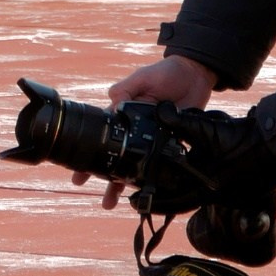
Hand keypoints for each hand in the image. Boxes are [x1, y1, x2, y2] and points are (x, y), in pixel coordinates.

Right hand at [73, 57, 218, 207]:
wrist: (196, 75)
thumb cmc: (166, 73)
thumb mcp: (144, 76)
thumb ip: (127, 88)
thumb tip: (112, 103)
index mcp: (125, 113)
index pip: (104, 135)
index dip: (91, 152)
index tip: (79, 170)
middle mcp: (137, 128)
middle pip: (118, 157)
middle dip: (106, 178)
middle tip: (98, 197)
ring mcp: (154, 136)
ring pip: (138, 164)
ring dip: (126, 183)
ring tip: (115, 202)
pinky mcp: (171, 140)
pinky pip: (161, 161)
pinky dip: (155, 176)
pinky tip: (147, 190)